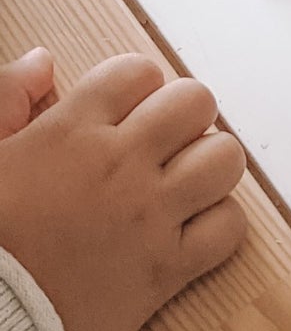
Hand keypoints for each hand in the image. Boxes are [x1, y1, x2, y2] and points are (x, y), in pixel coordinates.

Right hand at [0, 52, 246, 330]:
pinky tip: (191, 229)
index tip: (127, 115)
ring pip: (225, 159)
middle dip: (184, 118)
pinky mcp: (166, 269)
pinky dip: (219, 224)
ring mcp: (148, 217)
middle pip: (196, 103)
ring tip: (183, 183)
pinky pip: (230, 227)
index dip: (138, 89)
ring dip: (210, 165)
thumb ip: (8, 97)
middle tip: (163, 146)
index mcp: (70, 130)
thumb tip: (44, 60)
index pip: (139, 72)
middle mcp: (118, 165)